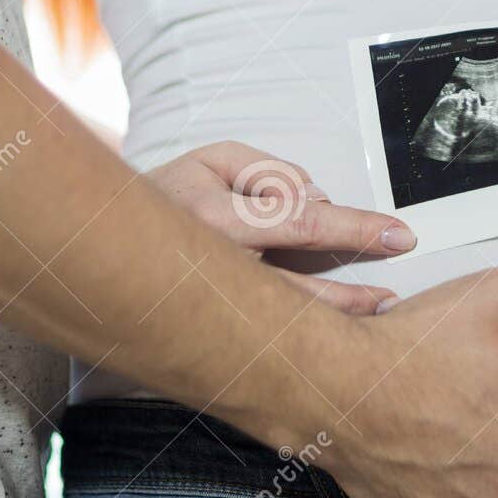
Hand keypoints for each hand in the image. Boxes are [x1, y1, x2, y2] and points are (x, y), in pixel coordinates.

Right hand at [146, 141, 414, 314]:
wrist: (100, 243)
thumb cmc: (165, 194)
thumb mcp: (212, 159)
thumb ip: (269, 173)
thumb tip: (315, 197)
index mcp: (214, 219)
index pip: (303, 223)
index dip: (355, 229)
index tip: (397, 234)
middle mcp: (212, 269)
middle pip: (300, 289)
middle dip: (351, 293)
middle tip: (392, 292)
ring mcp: (206, 307)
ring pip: (283, 320)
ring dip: (332, 318)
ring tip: (374, 309)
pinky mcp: (203, 331)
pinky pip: (261, 337)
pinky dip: (298, 336)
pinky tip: (328, 334)